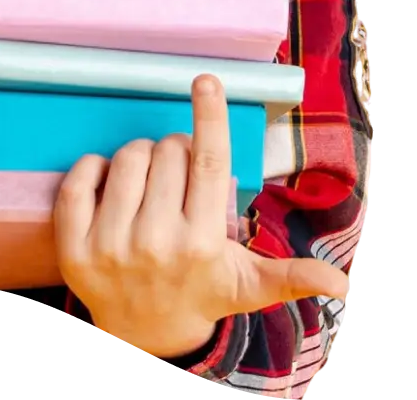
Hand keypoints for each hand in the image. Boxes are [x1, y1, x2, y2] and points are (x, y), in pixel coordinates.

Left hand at [53, 75, 349, 358]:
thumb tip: (343, 286)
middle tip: (179, 179)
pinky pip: (82, 175)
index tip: (206, 79)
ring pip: (127, 156)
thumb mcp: (246, 285)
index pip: (209, 164)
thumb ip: (291, 275)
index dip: (209, 117)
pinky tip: (111, 187)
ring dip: (139, 157)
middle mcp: (156, 242)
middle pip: (168, 152)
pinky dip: (94, 168)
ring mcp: (111, 245)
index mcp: (202, 243)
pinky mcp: (73, 247)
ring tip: (149, 185)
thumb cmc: (199, 295)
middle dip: (176, 151)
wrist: (142, 337)